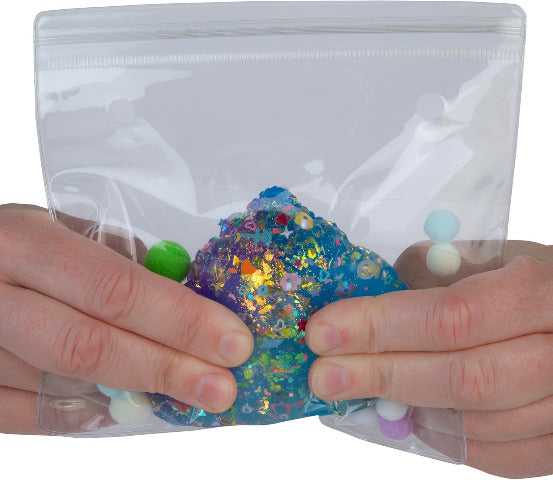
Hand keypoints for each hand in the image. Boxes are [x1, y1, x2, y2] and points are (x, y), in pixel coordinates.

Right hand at [0, 204, 252, 433]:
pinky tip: (119, 407)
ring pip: (60, 387)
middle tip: (222, 389)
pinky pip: (25, 417)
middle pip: (89, 346)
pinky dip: (78, 416)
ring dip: (132, 395)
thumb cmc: (11, 242)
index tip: (234, 343)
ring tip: (184, 395)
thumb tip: (185, 294)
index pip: (115, 289)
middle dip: (168, 370)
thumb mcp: (56, 226)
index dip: (180, 321)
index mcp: (22, 243)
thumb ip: (114, 257)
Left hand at [306, 240, 552, 477]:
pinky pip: (498, 456)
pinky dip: (445, 438)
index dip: (380, 327)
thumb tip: (371, 294)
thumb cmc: (539, 283)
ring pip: (479, 426)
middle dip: (380, 376)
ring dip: (409, 408)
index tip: (324, 331)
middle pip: (463, 379)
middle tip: (323, 375)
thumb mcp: (497, 257)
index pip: (451, 317)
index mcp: (541, 293)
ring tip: (360, 388)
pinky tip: (413, 414)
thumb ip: (436, 272)